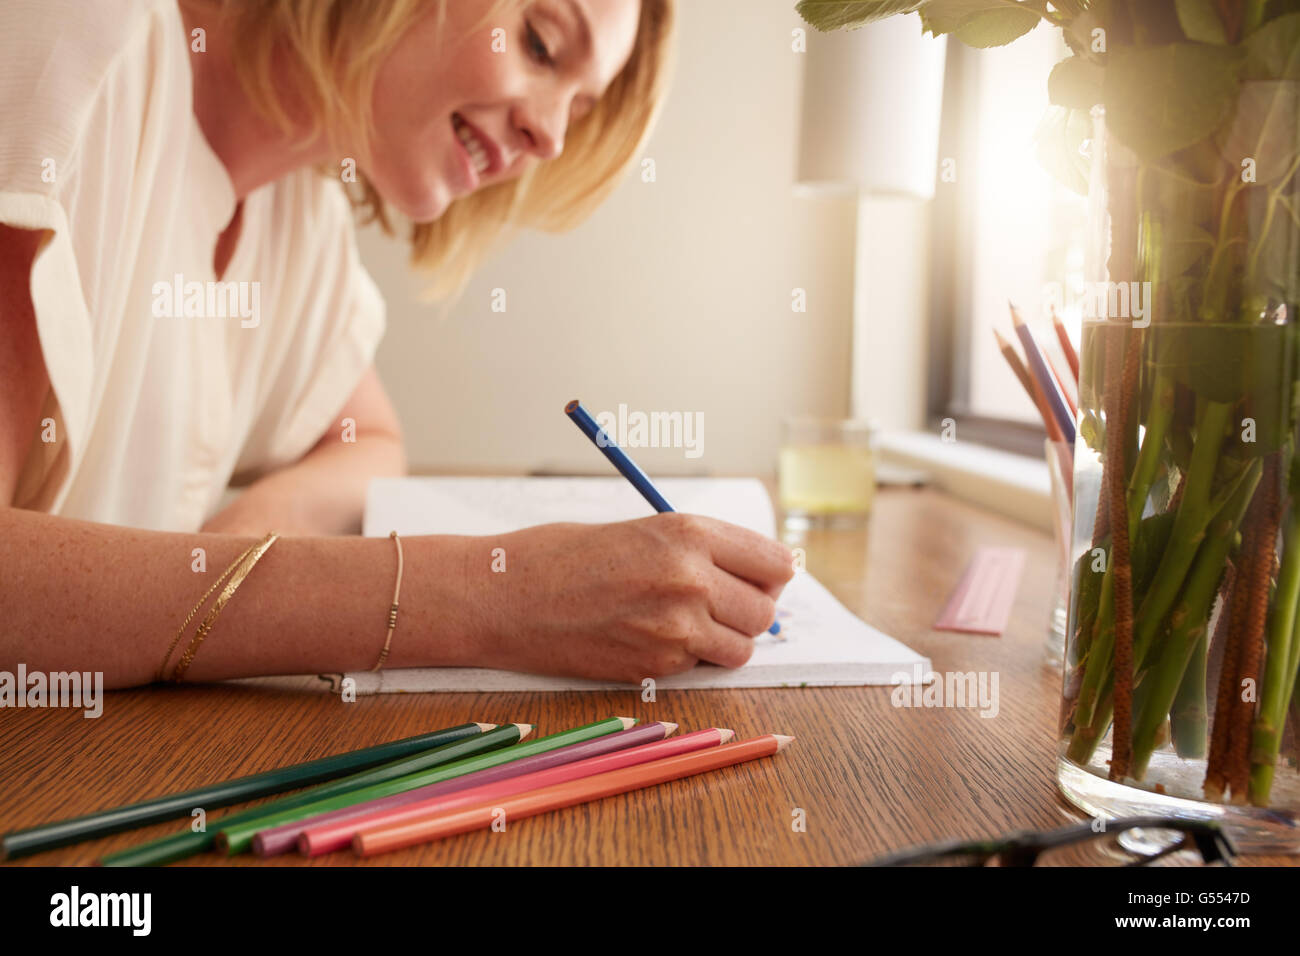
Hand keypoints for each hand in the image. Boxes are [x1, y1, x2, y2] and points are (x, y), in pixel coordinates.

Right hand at [464, 513, 794, 681]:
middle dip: (750, 610)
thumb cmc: (562, 555)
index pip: (776, 562)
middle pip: (765, 611)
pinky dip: (690, 659)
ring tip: (690, 623)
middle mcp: (690, 580)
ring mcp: (674, 629)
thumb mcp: (640, 530)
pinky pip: (699, 668)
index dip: (771, 573)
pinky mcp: (654, 667)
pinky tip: (654, 637)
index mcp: (688, 534)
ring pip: (741, 649)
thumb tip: (748, 576)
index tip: (760, 578)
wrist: (503, 596)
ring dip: (725, 641)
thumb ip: (697, 550)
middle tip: (723, 604)